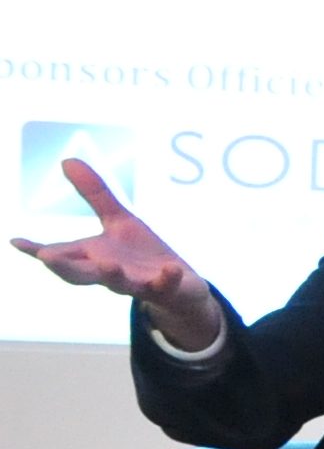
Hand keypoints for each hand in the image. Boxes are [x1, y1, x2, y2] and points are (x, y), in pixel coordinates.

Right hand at [11, 157, 217, 341]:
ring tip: (107, 263)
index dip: (36, 250)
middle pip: (81, 275)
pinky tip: (170, 267)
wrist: (181, 287)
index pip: (60, 254)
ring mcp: (138, 283)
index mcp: (92, 257)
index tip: (16, 242)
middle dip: (64, 267)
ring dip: (112, 274)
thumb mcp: (119, 220)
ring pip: (120, 284)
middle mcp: (109, 273)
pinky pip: (167, 285)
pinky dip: (168, 277)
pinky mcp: (167, 288)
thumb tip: (66, 160)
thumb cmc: (141, 254)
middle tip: (46, 257)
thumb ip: (95, 194)